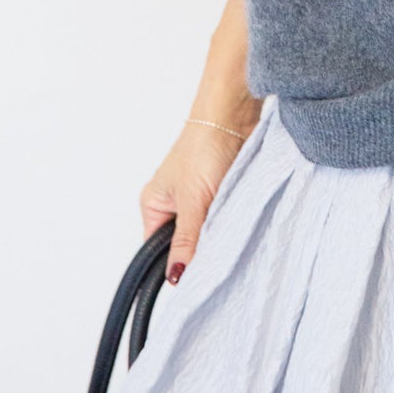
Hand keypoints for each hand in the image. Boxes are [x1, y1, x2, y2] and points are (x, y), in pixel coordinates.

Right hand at [139, 120, 251, 283]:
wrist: (235, 113)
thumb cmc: (204, 146)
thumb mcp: (193, 201)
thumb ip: (186, 240)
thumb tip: (177, 276)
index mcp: (154, 205)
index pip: (157, 251)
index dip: (175, 264)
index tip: (196, 279)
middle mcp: (173, 203)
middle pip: (184, 242)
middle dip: (200, 248)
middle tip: (216, 254)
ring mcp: (198, 197)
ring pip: (206, 230)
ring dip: (218, 233)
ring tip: (227, 231)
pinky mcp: (221, 191)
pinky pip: (223, 217)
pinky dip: (230, 220)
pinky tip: (238, 221)